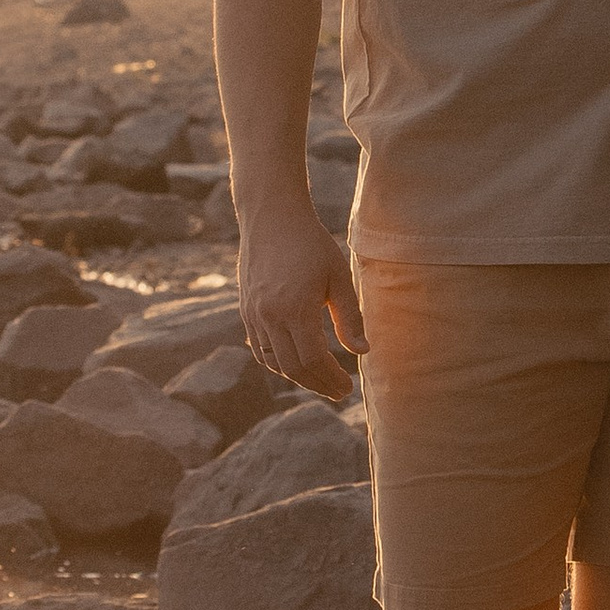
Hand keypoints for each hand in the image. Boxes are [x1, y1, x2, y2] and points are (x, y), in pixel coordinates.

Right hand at [236, 199, 366, 403]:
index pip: (313, 360)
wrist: (271, 217)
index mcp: (295, 309)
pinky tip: (295, 363)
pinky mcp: (246, 310)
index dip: (331, 379)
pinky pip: (260, 348)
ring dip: (297, 376)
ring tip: (320, 379)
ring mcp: (253, 314)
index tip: (347, 388)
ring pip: (273, 362)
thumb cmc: (311, 243)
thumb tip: (362, 352)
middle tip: (338, 392)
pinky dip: (278, 363)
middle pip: (292, 368)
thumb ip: (350, 317)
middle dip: (316, 384)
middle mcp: (269, 316)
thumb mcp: (338, 277)